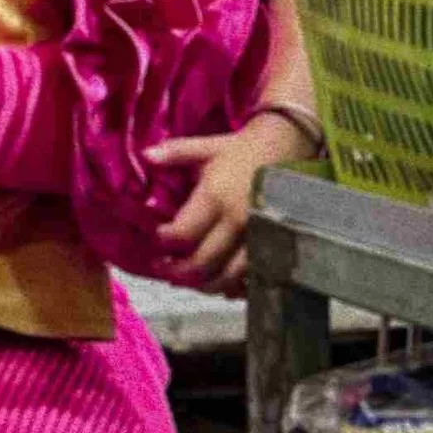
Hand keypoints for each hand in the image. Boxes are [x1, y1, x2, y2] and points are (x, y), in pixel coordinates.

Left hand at [149, 112, 297, 296]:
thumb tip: (145, 155)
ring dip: (204, 284)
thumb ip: (174, 153)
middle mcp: (236, 222)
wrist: (288, 147)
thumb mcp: (207, 147)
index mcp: (215, 197)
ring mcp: (257, 237)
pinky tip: (221, 285)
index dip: (166, 243)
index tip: (157, 241)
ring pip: (227, 276)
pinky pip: (252, 276)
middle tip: (164, 270)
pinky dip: (234, 286)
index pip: (183, 234)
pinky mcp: (274, 245)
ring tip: (187, 281)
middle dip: (178, 272)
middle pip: (203, 262)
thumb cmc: (241, 149)